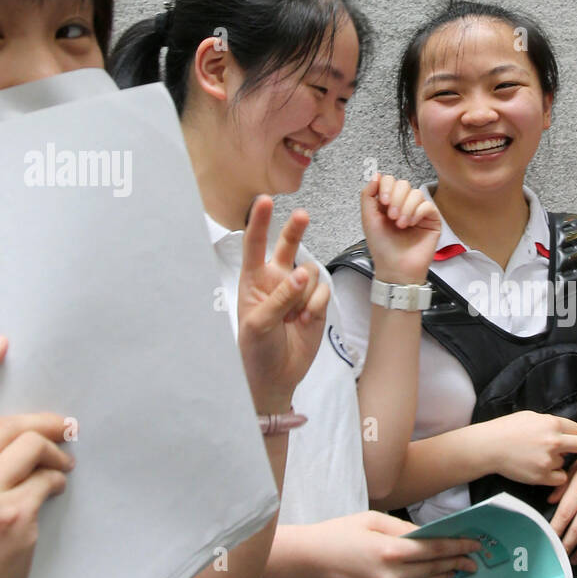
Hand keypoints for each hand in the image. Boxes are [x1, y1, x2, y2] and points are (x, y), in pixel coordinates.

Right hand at [0, 337, 73, 577]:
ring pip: (33, 449)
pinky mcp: (11, 517)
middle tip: (67, 429)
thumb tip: (14, 431)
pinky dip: (57, 482)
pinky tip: (52, 492)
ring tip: (60, 470)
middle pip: (9, 425)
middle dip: (47, 424)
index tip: (0, 344)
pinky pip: (47, 480)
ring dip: (57, 456)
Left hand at [237, 197, 330, 411]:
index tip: (264, 201)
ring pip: (311, 272)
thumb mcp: (260, 323)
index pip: (255, 246)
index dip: (259, 223)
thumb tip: (301, 272)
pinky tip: (306, 320)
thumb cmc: (257, 350)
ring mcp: (298, 291)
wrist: (277, 376)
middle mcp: (276, 280)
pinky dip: (317, 304)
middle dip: (295, 230)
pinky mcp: (316, 303)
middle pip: (287, 246)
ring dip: (306, 293)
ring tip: (295, 316)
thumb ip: (280, 296)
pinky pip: (323, 291)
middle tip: (302, 215)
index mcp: (254, 281)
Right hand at [297, 511, 480, 577]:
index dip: (458, 547)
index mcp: (391, 550)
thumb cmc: (337, 534)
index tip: (475, 546)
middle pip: (432, 570)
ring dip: (438, 577)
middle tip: (473, 562)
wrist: (305, 561)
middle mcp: (390, 576)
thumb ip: (403, 529)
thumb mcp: (372, 520)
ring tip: (453, 571)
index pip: (435, 549)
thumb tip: (427, 535)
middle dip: (455, 564)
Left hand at [361, 173, 441, 284]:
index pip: (390, 181)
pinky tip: (411, 224)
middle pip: (404, 184)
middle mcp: (404, 205)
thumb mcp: (368, 219)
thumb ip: (368, 195)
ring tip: (401, 225)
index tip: (383, 202)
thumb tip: (376, 175)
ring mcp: (418, 212)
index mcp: (388, 203)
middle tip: (391, 217)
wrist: (395, 268)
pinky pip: (427, 205)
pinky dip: (417, 213)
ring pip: (416, 194)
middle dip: (396, 199)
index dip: (386, 187)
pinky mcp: (432, 220)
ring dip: (406, 208)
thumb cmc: (383, 248)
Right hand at [479, 411, 576, 487]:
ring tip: (536, 458)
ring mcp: (549, 460)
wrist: (488, 447)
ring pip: (565, 464)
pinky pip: (558, 478)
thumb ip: (551, 424)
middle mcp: (554, 441)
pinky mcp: (542, 476)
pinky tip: (538, 469)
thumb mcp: (531, 417)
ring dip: (559, 463)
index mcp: (552, 424)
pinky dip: (553, 476)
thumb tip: (565, 431)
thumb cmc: (507, 428)